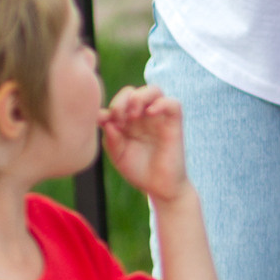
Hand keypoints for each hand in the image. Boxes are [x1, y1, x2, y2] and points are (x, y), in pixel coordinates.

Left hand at [100, 85, 187, 201]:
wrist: (160, 188)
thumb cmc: (138, 171)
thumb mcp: (118, 155)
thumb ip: (111, 137)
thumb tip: (104, 118)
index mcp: (128, 121)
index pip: (119, 101)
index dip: (110, 107)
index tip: (104, 121)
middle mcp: (144, 116)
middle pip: (133, 92)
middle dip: (122, 101)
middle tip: (119, 117)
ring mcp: (159, 119)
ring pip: (154, 90)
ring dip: (140, 97)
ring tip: (134, 114)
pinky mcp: (175, 124)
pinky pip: (173, 103)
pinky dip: (161, 103)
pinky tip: (150, 113)